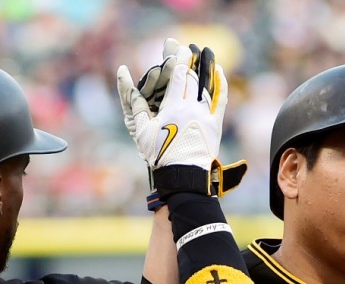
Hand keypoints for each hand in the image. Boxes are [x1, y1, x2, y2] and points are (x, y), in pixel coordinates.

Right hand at [117, 40, 225, 173]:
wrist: (183, 176)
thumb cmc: (159, 154)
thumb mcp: (142, 130)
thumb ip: (134, 102)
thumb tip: (123, 74)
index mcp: (173, 107)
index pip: (179, 74)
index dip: (179, 58)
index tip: (178, 47)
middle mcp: (191, 107)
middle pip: (193, 77)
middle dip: (191, 61)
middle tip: (188, 49)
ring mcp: (205, 115)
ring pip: (207, 84)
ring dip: (205, 67)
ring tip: (202, 54)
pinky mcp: (216, 124)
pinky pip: (221, 99)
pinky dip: (220, 83)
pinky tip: (219, 71)